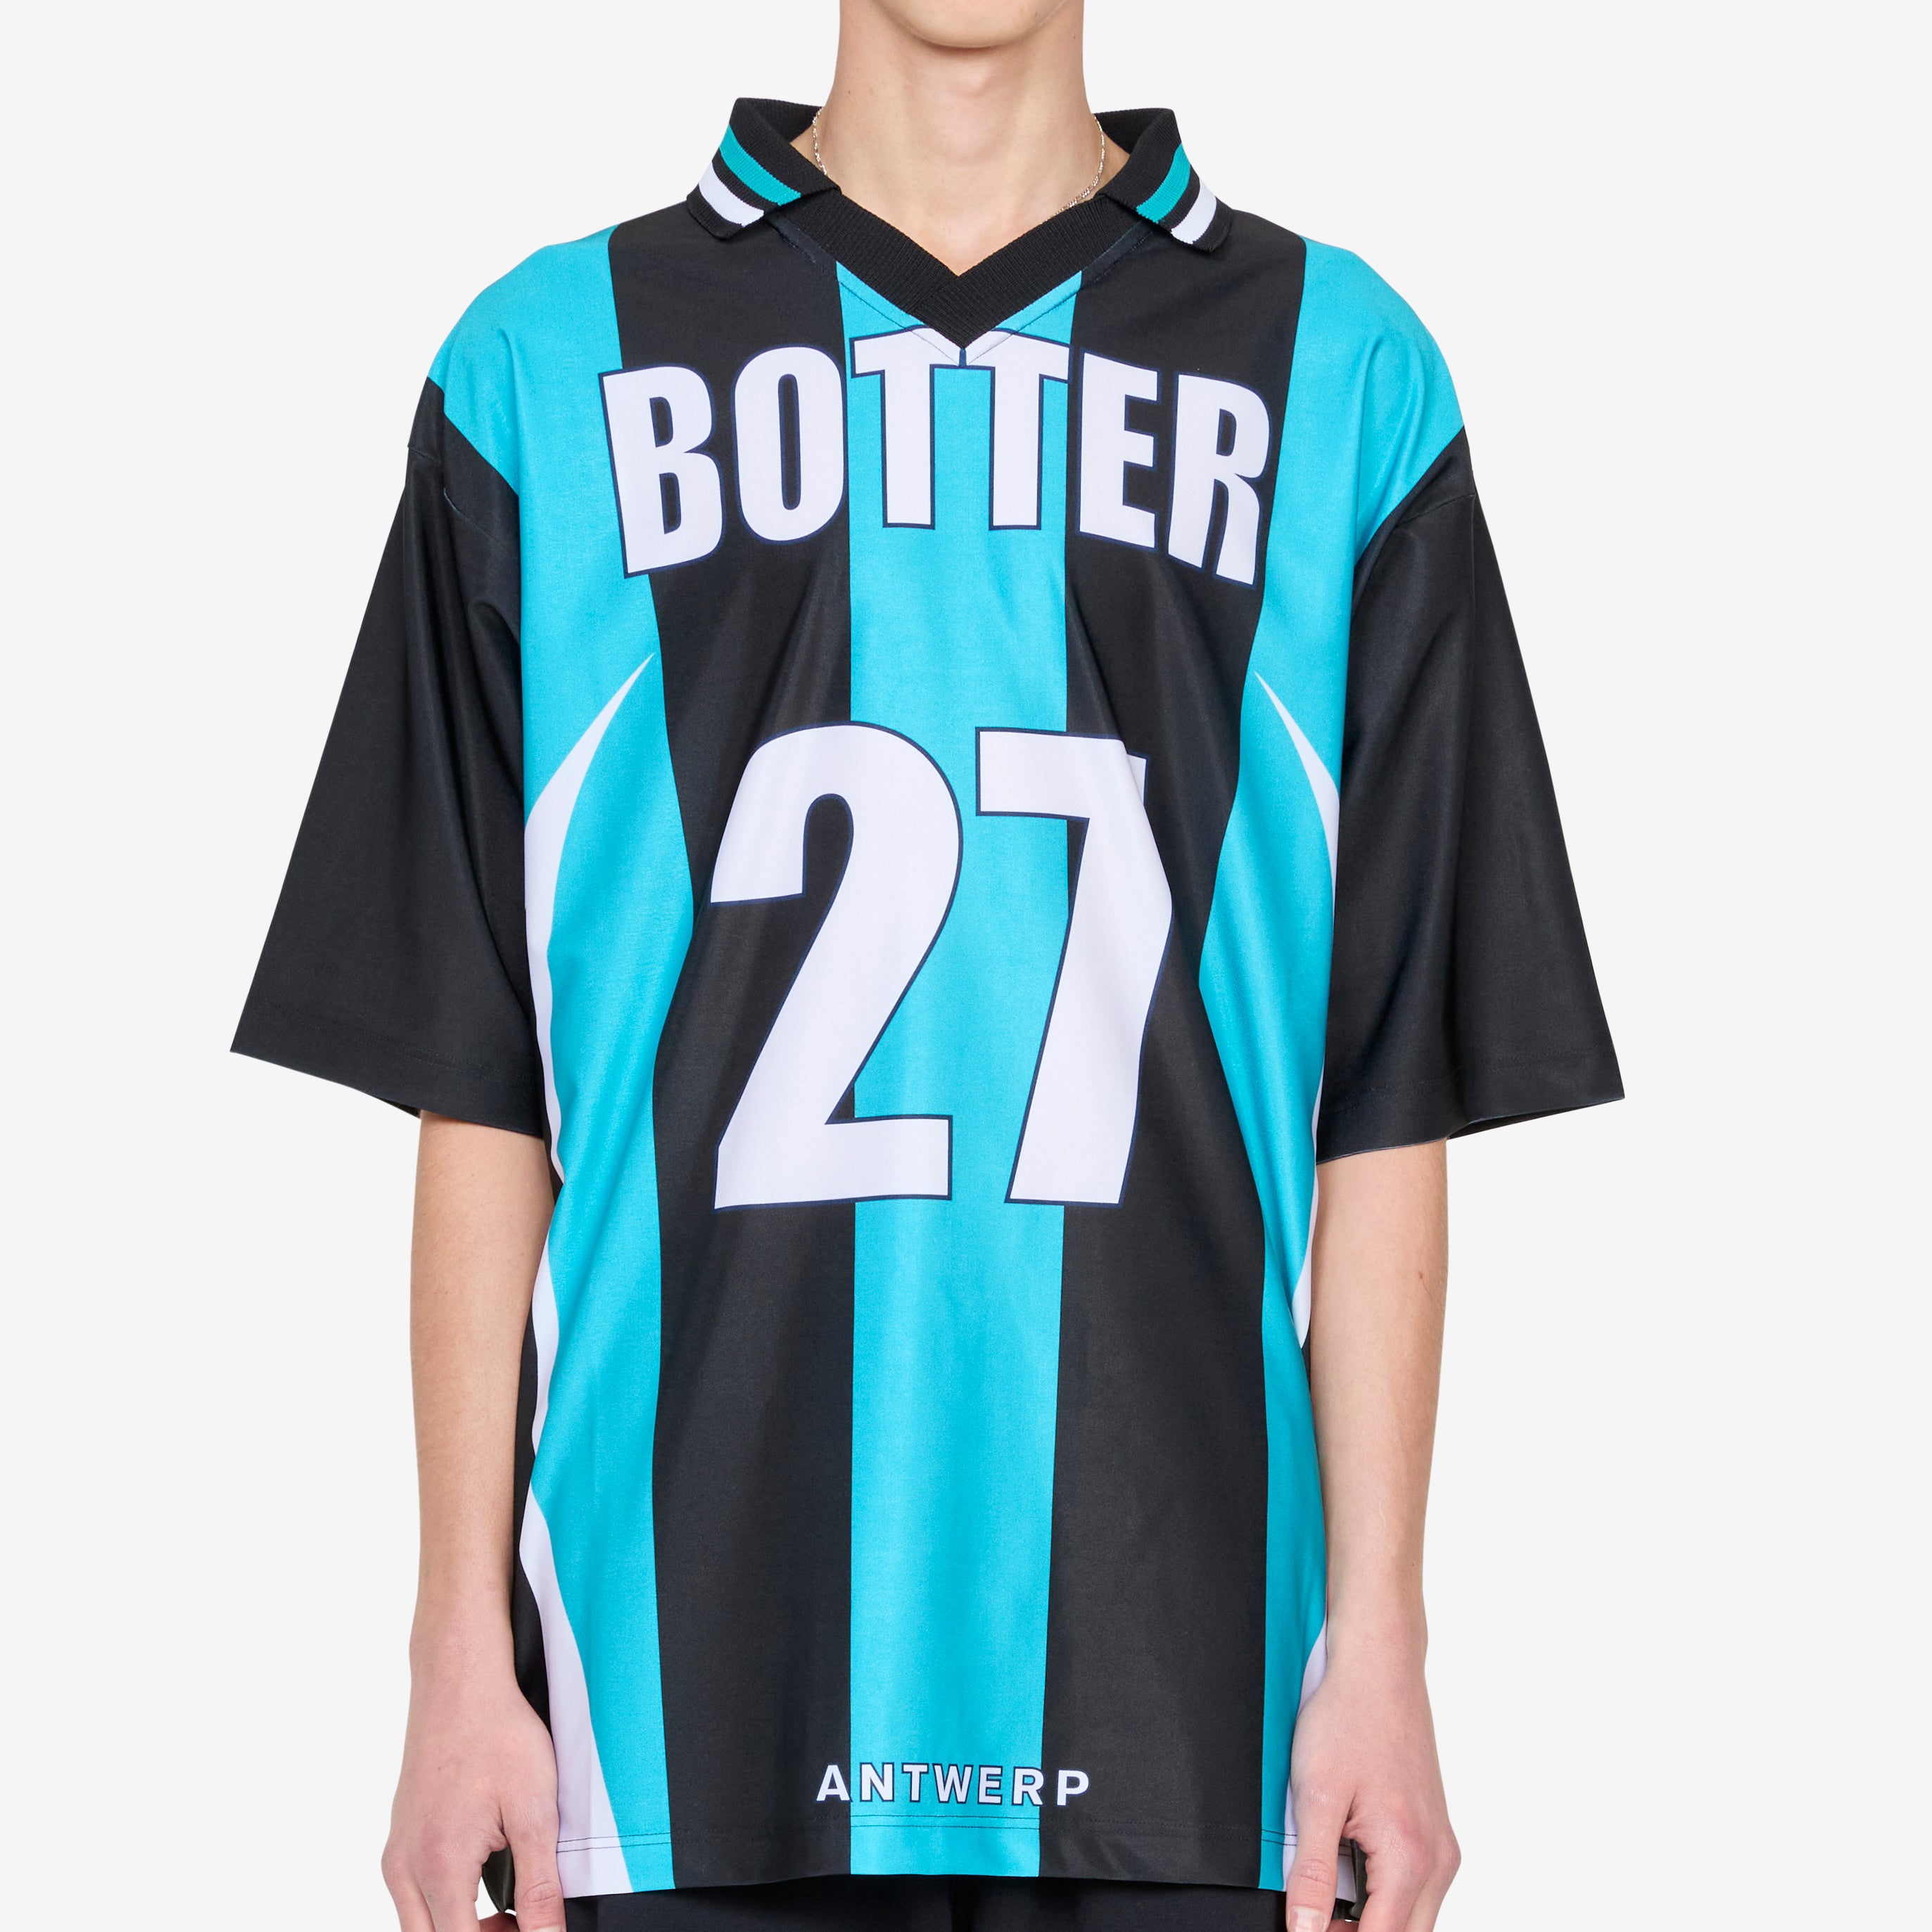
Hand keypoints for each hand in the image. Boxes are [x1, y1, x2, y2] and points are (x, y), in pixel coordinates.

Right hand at [381, 1640, 565, 1931]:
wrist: (461, 1679)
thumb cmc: (499, 1732)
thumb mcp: (535, 1812)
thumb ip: (541, 1887)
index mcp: (439, 1867)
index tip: (535, 1931)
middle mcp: (406, 1866)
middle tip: (527, 1923)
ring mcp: (398, 1850)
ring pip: (421, 1923)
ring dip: (463, 1928)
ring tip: (513, 1909)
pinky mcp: (401, 1834)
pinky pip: (415, 1894)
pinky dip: (448, 1904)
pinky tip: (487, 1881)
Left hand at [1281, 1625, 1458, 1931]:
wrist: (1379, 1668)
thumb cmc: (1348, 1718)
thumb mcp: (1315, 1796)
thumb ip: (1312, 1872)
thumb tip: (1304, 1929)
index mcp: (1410, 1857)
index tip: (1304, 1929)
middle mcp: (1438, 1859)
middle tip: (1310, 1915)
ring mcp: (1441, 1846)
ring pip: (1412, 1917)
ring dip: (1371, 1917)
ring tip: (1325, 1891)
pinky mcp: (1435, 1832)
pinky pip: (1416, 1887)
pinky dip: (1383, 1893)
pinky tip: (1348, 1868)